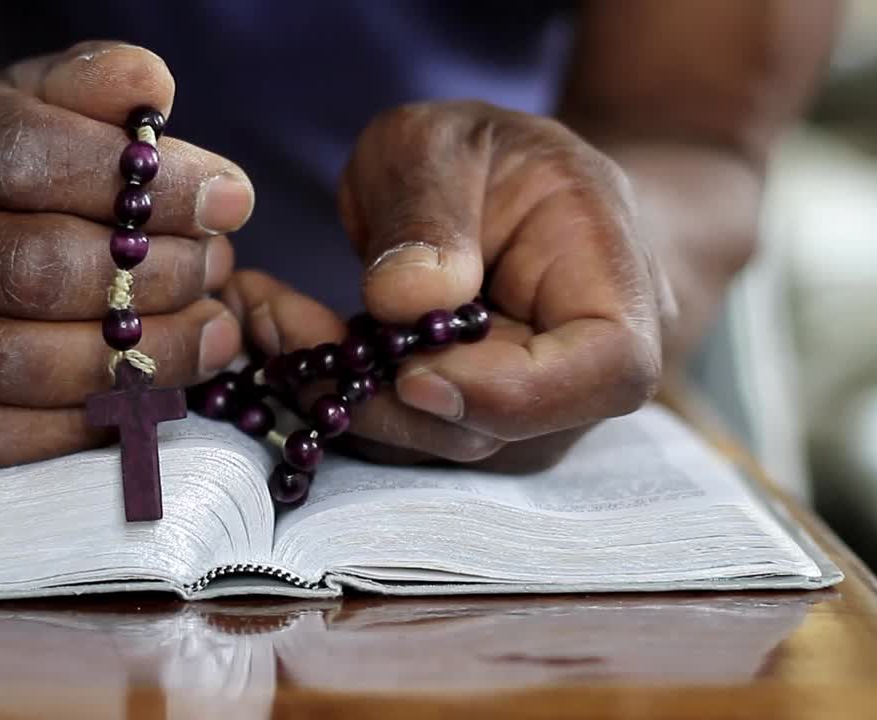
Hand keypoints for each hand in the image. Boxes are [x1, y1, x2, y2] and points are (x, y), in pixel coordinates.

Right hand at [0, 42, 253, 467]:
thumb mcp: (35, 109)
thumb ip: (92, 89)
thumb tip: (151, 87)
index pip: (26, 154)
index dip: (145, 185)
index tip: (231, 201)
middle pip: (32, 267)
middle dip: (154, 275)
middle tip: (218, 270)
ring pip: (20, 362)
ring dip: (139, 356)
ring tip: (210, 333)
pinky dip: (86, 421)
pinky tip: (147, 392)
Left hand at [225, 101, 668, 469]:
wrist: (498, 190)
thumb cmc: (483, 154)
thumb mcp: (442, 142)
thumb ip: (427, 208)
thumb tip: (406, 301)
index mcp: (610, 278)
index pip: (608, 370)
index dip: (513, 393)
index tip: (410, 373)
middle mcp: (578, 367)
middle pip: (503, 427)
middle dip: (380, 394)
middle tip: (277, 323)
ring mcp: (523, 409)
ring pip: (435, 442)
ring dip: (340, 393)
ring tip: (266, 314)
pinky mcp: (461, 422)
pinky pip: (400, 429)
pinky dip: (335, 392)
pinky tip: (281, 331)